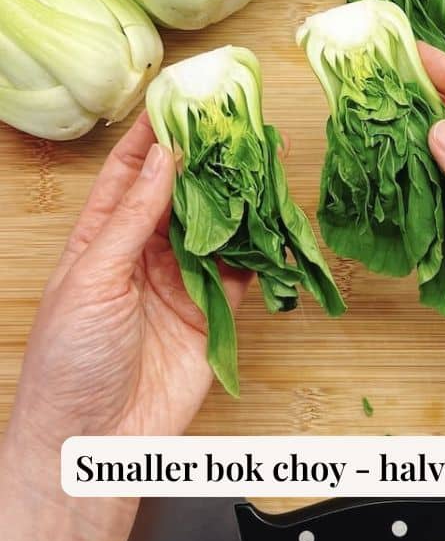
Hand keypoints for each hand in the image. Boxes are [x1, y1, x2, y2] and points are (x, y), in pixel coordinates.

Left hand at [0, 113, 251, 540]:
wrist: (95, 439)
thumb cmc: (71, 360)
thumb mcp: (92, 277)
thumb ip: (134, 217)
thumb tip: (163, 158)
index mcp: (100, 241)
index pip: (127, 175)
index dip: (150, 138)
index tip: (177, 101)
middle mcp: (143, 255)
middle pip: (179, 195)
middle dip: (205, 160)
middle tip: (234, 122)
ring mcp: (181, 282)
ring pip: (217, 227)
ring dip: (238, 197)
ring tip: (263, 159)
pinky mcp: (215, 312)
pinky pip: (246, 271)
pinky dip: (264, 248)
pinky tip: (277, 221)